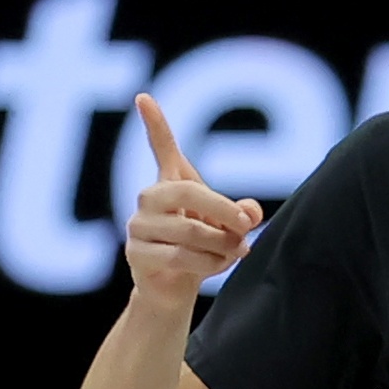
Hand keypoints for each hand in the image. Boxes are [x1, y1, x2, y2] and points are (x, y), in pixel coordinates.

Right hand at [124, 95, 260, 311]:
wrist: (173, 292)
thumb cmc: (200, 250)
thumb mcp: (225, 228)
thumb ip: (240, 215)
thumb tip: (251, 213)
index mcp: (169, 184)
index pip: (162, 149)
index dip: (155, 124)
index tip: (143, 96)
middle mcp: (148, 199)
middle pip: (187, 192)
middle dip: (223, 210)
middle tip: (247, 226)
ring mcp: (138, 227)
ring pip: (190, 231)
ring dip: (221, 244)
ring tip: (237, 251)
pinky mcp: (137, 256)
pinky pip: (181, 257)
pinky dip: (209, 263)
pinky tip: (217, 265)